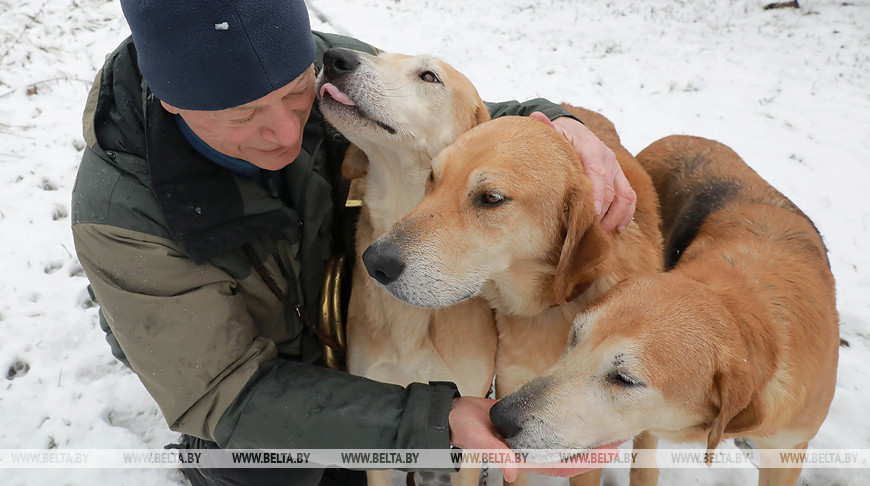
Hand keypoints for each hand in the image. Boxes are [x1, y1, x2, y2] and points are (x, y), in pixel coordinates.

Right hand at [448, 397, 603, 481]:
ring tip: (610, 422)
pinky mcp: (529, 424)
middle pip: (568, 453)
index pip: (558, 463)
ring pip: (564, 439)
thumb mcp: (476, 439)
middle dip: (592, 446)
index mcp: (521, 458)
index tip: (605, 452)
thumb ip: (494, 454)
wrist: (453, 414)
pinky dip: (570, 420)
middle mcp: (530, 450)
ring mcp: (530, 437)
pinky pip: (554, 426)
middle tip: (619, 434)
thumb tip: (513, 471)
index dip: (582, 459)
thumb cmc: (461, 428)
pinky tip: (584, 409)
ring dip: (585, 433)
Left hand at [530, 112, 636, 232]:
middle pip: (610, 190)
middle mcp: (607, 158)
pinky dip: (625, 214)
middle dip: (602, 213)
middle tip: (589, 232)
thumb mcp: (553, 133)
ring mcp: (615, 169)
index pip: (597, 173)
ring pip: (624, 196)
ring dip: (615, 217)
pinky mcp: (619, 178)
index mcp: (591, 147)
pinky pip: (629, 197)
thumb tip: (536, 117)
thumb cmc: (560, 138)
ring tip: (600, 234)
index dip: (596, 196)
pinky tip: (616, 229)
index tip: (592, 214)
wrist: (574, 132)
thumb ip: (546, 128)